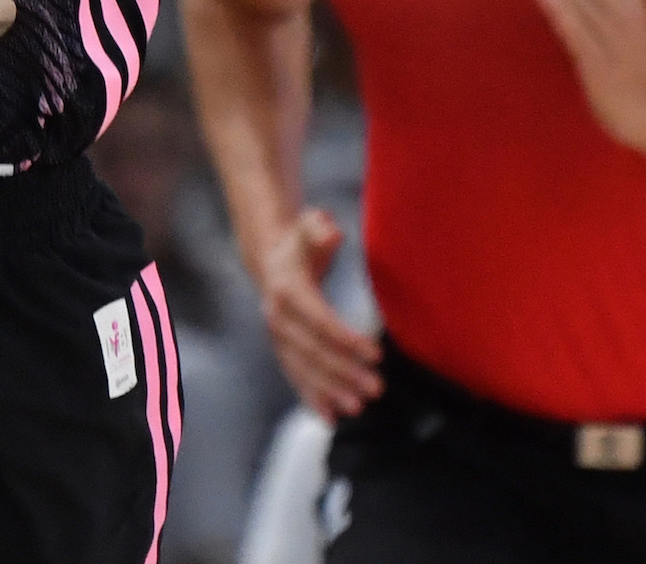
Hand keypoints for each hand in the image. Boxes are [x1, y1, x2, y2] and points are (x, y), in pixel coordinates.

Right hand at [258, 207, 381, 419]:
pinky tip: (330, 419)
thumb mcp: (308, 226)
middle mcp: (278, 318)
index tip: (375, 353)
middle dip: (344, 372)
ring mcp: (278, 337)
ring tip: (359, 407)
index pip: (320, 320)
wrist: (270, 258)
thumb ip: (318, 228)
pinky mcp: (282, 350)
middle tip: (375, 388)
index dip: (346, 340)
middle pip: (313, 351)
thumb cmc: (299, 243)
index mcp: (288, 291)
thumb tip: (331, 233)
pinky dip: (312, 399)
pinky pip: (295, 377)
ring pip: (304, 370)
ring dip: (331, 391)